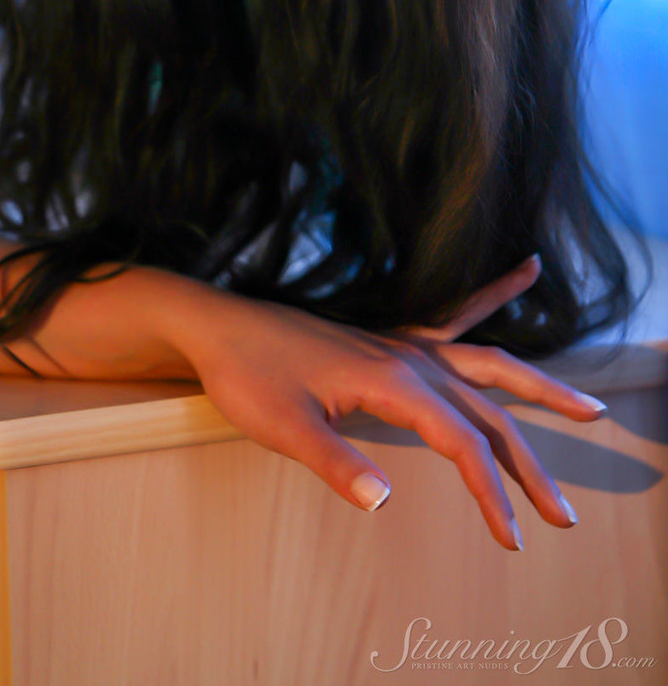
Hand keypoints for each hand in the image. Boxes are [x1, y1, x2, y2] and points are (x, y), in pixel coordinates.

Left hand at [175, 255, 604, 550]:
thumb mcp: (282, 427)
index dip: (492, 494)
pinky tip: (527, 270)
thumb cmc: (248, 375)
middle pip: (489, 414)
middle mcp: (410, 357)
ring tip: (590, 408)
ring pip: (490, 367)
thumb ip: (334, 462)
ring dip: (539, 391)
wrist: (220, 324)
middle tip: (567, 515)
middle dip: (530, 465)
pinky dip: (495, 293)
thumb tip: (384, 500)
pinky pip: (457, 316)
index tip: (513, 539)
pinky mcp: (389, 338)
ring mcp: (402, 342)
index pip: (461, 444)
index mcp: (393, 381)